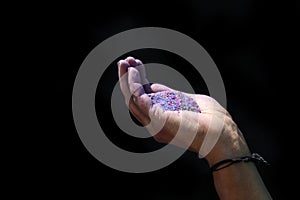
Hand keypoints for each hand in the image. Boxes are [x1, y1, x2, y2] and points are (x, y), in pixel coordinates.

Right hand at [118, 56, 249, 165]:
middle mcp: (154, 123)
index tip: (137, 63)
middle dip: (127, 79)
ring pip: (132, 99)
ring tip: (125, 62)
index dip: (138, 80)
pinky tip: (133, 70)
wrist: (222, 133)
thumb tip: (151, 85)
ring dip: (126, 79)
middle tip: (124, 61)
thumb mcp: (184, 100)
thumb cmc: (210, 118)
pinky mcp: (157, 118)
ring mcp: (154, 123)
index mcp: (161, 119)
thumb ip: (167, 94)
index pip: (143, 99)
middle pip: (133, 99)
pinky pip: (138, 99)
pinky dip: (133, 83)